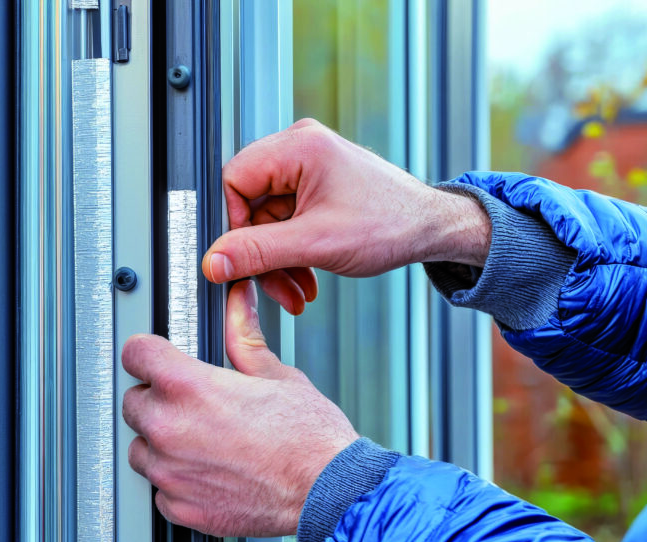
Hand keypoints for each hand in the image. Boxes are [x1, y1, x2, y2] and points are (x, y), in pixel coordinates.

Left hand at [121, 281, 359, 536]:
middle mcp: (170, 428)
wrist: (328, 491)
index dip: (148, 353)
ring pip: (141, 448)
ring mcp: (171, 472)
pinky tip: (208, 471)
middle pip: (133, 402)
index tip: (155, 359)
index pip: (135, 354)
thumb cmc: (309, 438)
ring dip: (162, 442)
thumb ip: (244, 337)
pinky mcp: (180, 506)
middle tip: (194, 405)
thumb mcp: (276, 375)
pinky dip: (177, 481)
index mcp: (189, 387)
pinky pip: (159, 489)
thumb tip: (239, 306)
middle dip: (158, 399)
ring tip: (204, 441)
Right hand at [204, 118, 489, 313]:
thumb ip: (258, 252)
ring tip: (296, 290)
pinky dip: (292, 253)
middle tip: (275, 284)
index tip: (244, 258)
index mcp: (298, 146)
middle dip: (262, 252)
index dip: (234, 225)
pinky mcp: (317, 187)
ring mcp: (309, 168)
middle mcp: (300, 149)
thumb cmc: (393, 223)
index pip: (234, 180)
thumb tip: (214, 261)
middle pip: (250, 204)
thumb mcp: (316, 244)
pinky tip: (306, 277)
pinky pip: (286, 222)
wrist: (432, 230)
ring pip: (267, 219)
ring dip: (278, 260)